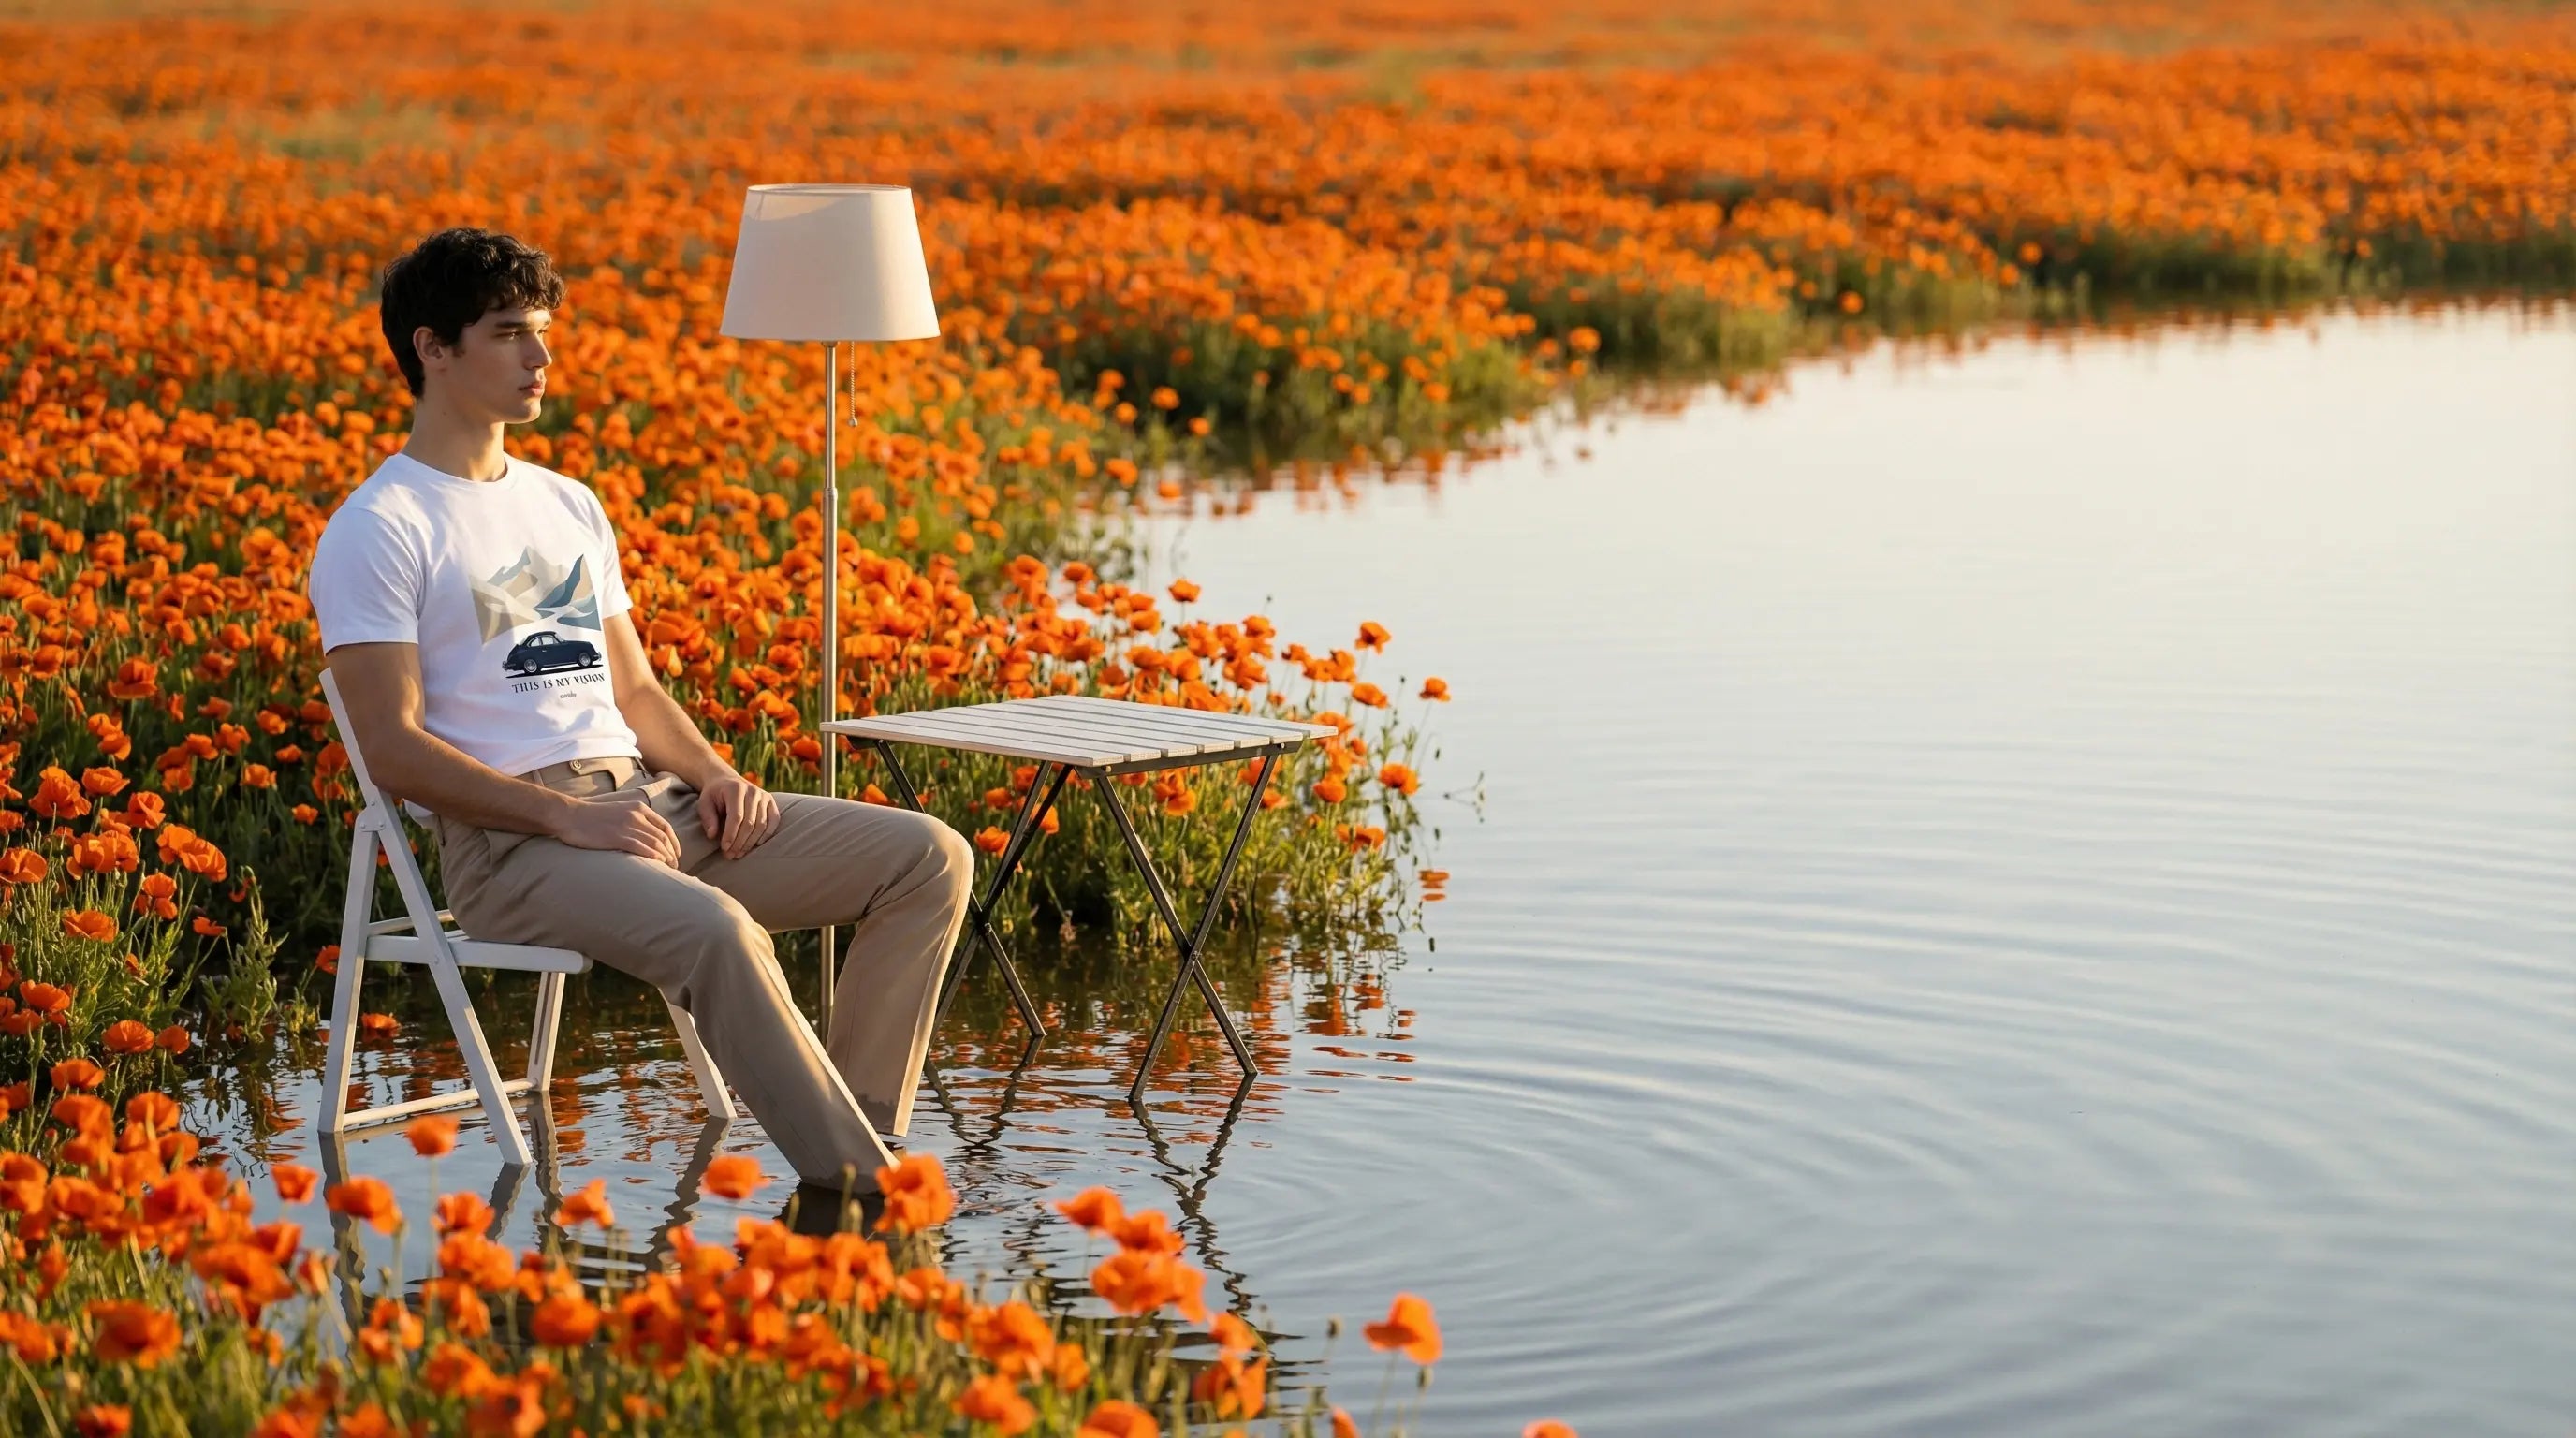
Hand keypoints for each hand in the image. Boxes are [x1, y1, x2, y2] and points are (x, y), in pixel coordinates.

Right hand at [551, 789, 682, 866]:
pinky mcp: (617, 837)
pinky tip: (658, 865)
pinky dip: (653, 857)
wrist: (570, 815)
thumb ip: (634, 820)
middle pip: (663, 838)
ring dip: (665, 858)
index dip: (674, 843)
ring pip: (655, 844)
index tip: (676, 855)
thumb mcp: (619, 811)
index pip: (665, 827)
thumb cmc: (592, 817)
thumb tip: (646, 837)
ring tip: (668, 870)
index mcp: (639, 809)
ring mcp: (627, 826)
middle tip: (675, 867)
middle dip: (672, 854)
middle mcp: (636, 816)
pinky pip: (642, 848)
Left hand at [697, 770, 779, 860]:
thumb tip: (712, 835)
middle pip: (750, 823)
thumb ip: (708, 818)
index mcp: (735, 789)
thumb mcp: (704, 803)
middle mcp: (753, 791)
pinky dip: (767, 834)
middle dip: (740, 842)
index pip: (736, 816)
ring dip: (751, 842)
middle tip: (730, 855)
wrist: (726, 781)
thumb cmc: (714, 795)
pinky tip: (756, 844)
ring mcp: (764, 796)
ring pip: (761, 824)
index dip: (731, 834)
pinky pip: (774, 820)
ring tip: (739, 853)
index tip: (724, 849)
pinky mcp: (771, 801)